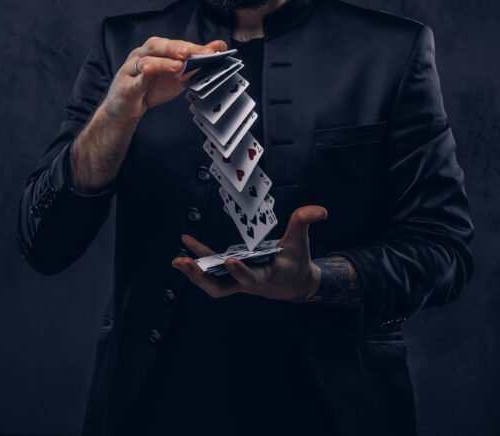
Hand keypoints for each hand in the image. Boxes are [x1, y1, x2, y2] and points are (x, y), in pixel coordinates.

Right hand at [103, 36, 227, 123]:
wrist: (127, 108)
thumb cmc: (151, 88)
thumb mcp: (176, 76)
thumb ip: (195, 62)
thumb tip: (218, 47)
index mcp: (155, 50)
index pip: (174, 44)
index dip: (192, 46)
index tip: (211, 50)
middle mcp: (142, 55)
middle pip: (158, 46)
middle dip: (176, 49)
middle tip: (191, 53)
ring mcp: (132, 69)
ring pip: (146, 61)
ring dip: (162, 62)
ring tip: (178, 66)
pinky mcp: (126, 85)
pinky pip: (135, 80)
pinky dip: (143, 75)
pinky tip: (148, 72)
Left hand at [171, 205, 328, 300]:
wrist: (293, 283)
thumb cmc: (296, 259)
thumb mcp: (301, 240)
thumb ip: (305, 222)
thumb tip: (321, 210)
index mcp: (267, 275)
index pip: (252, 278)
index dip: (241, 272)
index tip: (229, 260)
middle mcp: (248, 283)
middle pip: (221, 288)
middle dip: (201, 278)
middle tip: (184, 263)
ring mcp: (237, 283)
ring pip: (212, 285)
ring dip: (194, 274)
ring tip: (177, 260)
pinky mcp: (230, 276)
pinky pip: (211, 270)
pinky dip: (198, 258)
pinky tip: (185, 243)